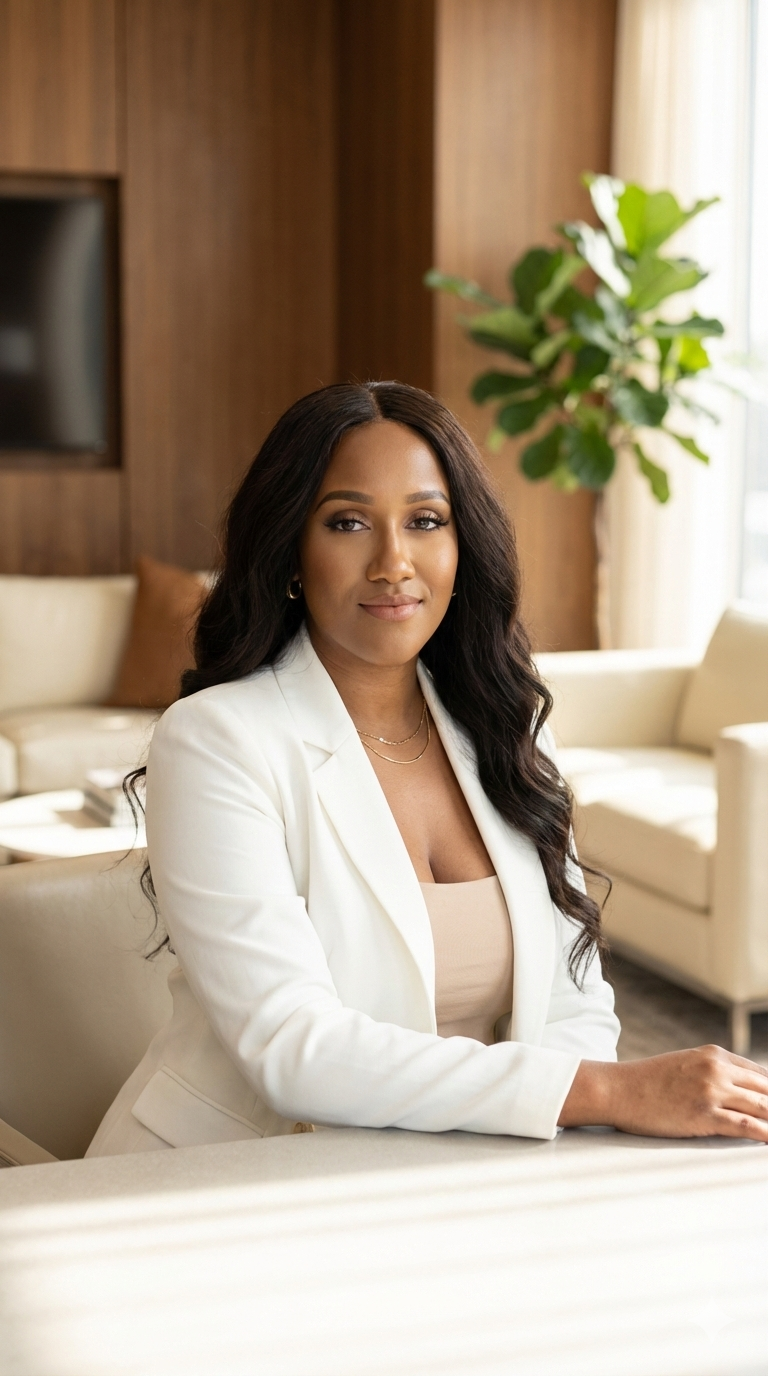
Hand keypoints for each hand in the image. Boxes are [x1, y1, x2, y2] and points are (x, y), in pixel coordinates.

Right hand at [559, 1045, 767, 1140]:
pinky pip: (747, 1127)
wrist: (618, 1089)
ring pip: (763, 1108)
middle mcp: (717, 1069)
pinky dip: (765, 1135)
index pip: (762, 1075)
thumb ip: (714, 1073)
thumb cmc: (648, 1082)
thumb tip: (741, 1092)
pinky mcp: (704, 1115)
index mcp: (714, 1055)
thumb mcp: (686, 1065)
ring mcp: (712, 1091)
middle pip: (767, 1091)